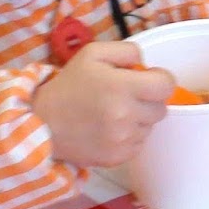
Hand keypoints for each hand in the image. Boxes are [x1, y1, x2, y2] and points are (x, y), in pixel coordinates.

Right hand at [33, 40, 173, 167]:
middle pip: (161, 108)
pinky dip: (129, 136)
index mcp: (122, 87)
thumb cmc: (69, 85)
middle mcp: (126, 116)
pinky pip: (138, 144)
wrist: (42, 123)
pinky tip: (110, 129)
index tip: (147, 79)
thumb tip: (146, 64)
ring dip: (138, 119)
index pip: (166, 85)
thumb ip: (126, 51)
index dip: (160, 79)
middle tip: (126, 96)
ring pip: (150, 126)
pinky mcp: (118, 157)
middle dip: (148, 100)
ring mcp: (123, 140)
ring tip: (114, 113)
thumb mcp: (93, 53)